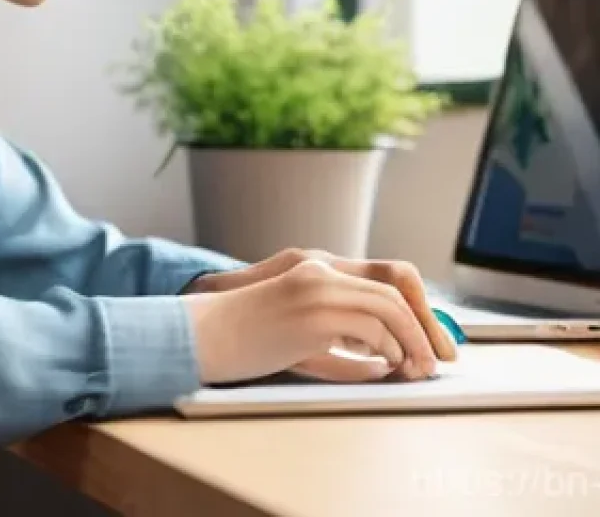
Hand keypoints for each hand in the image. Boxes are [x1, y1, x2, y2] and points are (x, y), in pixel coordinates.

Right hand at [183, 252, 454, 386]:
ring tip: (413, 367)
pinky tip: (385, 365)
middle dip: (423, 324)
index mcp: (315, 266)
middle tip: (433, 359)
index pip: (383, 275)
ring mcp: (316, 287)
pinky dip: (387, 350)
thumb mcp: (295, 326)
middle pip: (395, 284)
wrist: (201, 331)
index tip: (427, 338)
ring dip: (410, 340)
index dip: (413, 308)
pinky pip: (370, 329)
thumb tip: (382, 363)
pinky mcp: (312, 314)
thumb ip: (337, 336)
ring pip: (388, 305)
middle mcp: (319, 268)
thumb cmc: (242, 335)